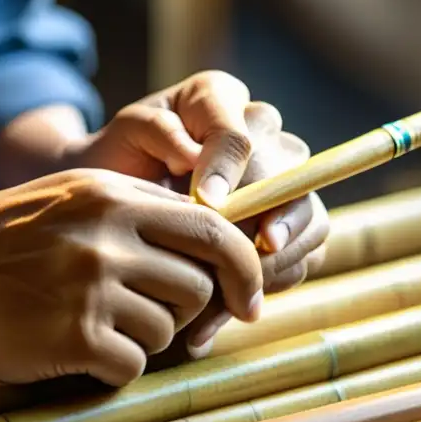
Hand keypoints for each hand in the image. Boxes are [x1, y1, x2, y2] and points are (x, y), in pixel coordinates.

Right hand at [0, 169, 262, 386]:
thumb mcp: (62, 199)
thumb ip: (130, 208)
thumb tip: (206, 235)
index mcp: (111, 193)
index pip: (214, 227)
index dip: (243, 267)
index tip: (247, 297)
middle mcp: (108, 233)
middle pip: (199, 283)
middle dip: (186, 309)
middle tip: (151, 318)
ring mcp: (90, 284)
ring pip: (168, 329)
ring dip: (142, 339)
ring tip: (95, 328)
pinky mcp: (72, 335)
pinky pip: (131, 366)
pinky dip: (112, 368)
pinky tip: (76, 352)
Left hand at [61, 71, 329, 353]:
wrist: (111, 198)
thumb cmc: (117, 159)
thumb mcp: (125, 135)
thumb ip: (157, 132)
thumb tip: (192, 154)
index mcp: (221, 100)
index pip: (242, 132)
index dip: (230, 169)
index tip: (206, 205)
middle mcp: (264, 134)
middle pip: (291, 179)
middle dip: (261, 226)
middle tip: (227, 262)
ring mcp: (283, 182)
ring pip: (309, 222)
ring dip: (269, 267)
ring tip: (221, 303)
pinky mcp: (288, 227)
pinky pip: (300, 260)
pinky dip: (263, 293)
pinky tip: (214, 321)